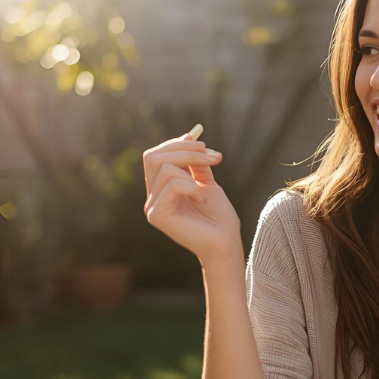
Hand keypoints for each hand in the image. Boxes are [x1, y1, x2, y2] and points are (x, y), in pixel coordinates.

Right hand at [142, 127, 241, 266]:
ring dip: (192, 166)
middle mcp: (152, 197)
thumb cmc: (219, 218)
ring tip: (208, 183)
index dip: (177, 144)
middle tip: (211, 156)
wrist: (226, 244)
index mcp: (161, 189)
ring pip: (163, 167)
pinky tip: (201, 201)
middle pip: (153, 156)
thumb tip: (189, 134)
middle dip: (185, 149)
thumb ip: (195, 163)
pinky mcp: (157, 216)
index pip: (155, 156)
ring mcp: (152, 207)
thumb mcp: (207, 182)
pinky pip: (171, 184)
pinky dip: (191, 187)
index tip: (203, 143)